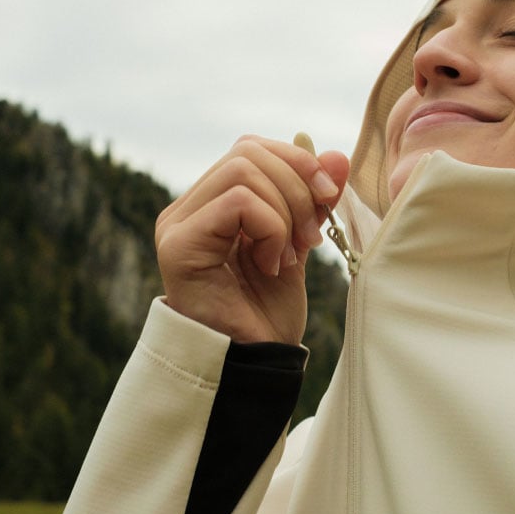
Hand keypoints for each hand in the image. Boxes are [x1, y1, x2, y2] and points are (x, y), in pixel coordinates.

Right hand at [155, 135, 349, 344]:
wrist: (254, 365)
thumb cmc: (268, 315)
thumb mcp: (300, 246)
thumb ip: (311, 202)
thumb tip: (335, 156)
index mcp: (213, 204)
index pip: (252, 149)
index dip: (298, 163)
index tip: (330, 199)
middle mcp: (188, 208)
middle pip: (248, 152)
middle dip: (298, 187)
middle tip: (312, 236)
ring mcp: (179, 225)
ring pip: (243, 171)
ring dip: (285, 212)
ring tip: (289, 257)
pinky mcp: (179, 245)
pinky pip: (237, 204)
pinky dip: (270, 229)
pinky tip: (271, 264)